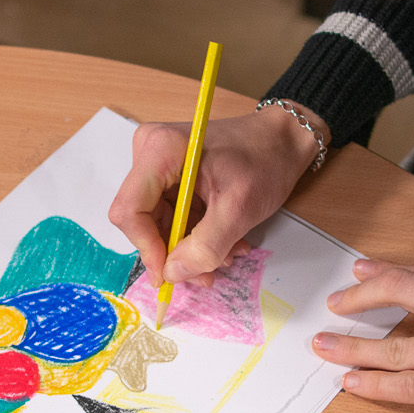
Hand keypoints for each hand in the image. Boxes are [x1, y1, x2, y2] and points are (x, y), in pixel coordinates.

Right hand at [109, 103, 325, 285]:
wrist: (283, 139)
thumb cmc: (266, 160)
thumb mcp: (240, 209)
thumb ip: (206, 246)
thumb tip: (174, 273)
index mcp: (160, 151)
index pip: (130, 210)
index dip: (146, 247)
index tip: (170, 273)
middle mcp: (150, 154)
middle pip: (143, 220)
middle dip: (175, 251)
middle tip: (208, 272)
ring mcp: (159, 165)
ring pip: (159, 223)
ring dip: (191, 247)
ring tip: (227, 254)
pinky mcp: (170, 176)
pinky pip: (172, 216)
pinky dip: (196, 234)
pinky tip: (225, 241)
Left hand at [313, 259, 413, 412]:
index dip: (387, 273)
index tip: (363, 274)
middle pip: (401, 293)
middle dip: (360, 299)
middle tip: (335, 304)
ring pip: (396, 346)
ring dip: (353, 347)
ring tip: (325, 346)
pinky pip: (408, 387)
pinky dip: (374, 385)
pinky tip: (352, 382)